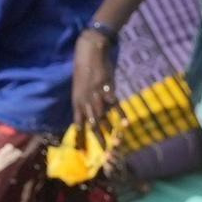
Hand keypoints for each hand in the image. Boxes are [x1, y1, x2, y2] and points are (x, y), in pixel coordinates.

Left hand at [72, 32, 118, 151]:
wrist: (90, 50)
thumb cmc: (83, 68)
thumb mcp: (79, 87)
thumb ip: (83, 102)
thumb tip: (87, 116)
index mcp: (77, 100)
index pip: (77, 123)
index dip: (80, 137)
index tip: (82, 150)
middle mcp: (85, 100)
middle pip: (91, 123)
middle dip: (97, 138)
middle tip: (103, 151)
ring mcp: (96, 94)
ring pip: (102, 115)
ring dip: (108, 129)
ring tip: (114, 142)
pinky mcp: (107, 87)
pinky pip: (114, 104)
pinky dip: (120, 114)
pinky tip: (124, 123)